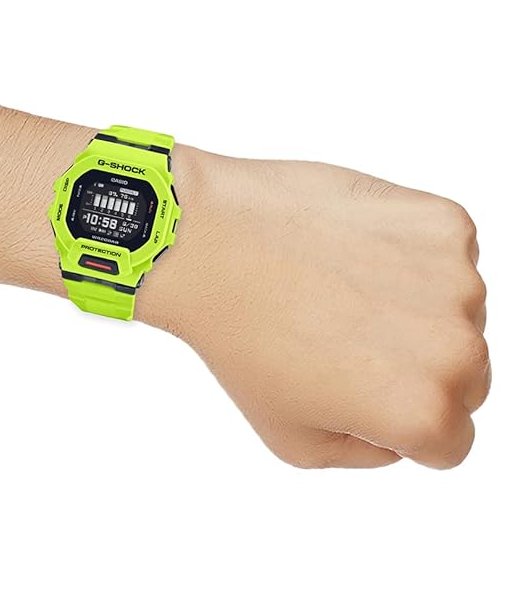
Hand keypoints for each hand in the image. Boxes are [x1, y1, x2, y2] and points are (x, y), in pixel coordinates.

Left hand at [140, 150, 489, 468]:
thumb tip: (402, 434)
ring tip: (340, 290)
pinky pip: (446, 256)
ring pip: (456, 312)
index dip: (401, 420)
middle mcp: (455, 348)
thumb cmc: (240, 337)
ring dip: (413, 307)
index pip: (451, 439)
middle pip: (465, 375)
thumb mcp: (293, 438)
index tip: (359, 388)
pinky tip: (351, 252)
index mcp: (421, 411)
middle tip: (344, 337)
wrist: (210, 243)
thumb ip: (368, 452)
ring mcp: (454, 277)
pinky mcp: (442, 222)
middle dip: (415, 366)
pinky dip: (410, 257)